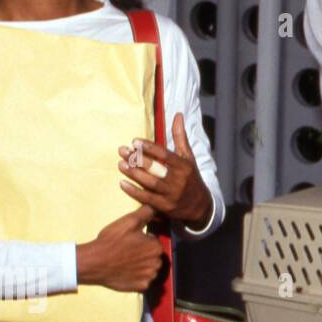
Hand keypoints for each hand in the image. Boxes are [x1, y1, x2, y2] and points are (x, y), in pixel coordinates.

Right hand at [76, 205, 163, 290]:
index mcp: (156, 247)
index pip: (154, 242)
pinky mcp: (142, 287)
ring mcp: (149, 277)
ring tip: (126, 261)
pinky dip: (137, 278)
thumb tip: (154, 206)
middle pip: (154, 257)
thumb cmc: (111, 241)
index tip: (132, 241)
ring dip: (142, 266)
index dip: (143, 241)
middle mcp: (157, 263)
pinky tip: (126, 272)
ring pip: (150, 269)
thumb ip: (145, 213)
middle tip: (128, 251)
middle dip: (144, 254)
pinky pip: (144, 281)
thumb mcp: (128, 222)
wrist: (94, 262)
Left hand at [118, 113, 212, 227]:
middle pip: (156, 168)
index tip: (134, 141)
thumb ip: (180, 136)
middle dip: (138, 159)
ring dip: (134, 174)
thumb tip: (178, 114)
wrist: (201, 207)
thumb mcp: (188, 157)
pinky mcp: (166, 207)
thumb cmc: (191, 178)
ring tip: (120, 164)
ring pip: (151, 183)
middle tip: (122, 151)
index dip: (149, 147)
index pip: (165, 154)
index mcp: (183, 166)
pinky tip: (122, 183)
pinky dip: (134, 192)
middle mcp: (179, 180)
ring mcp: (172, 194)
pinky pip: (147, 199)